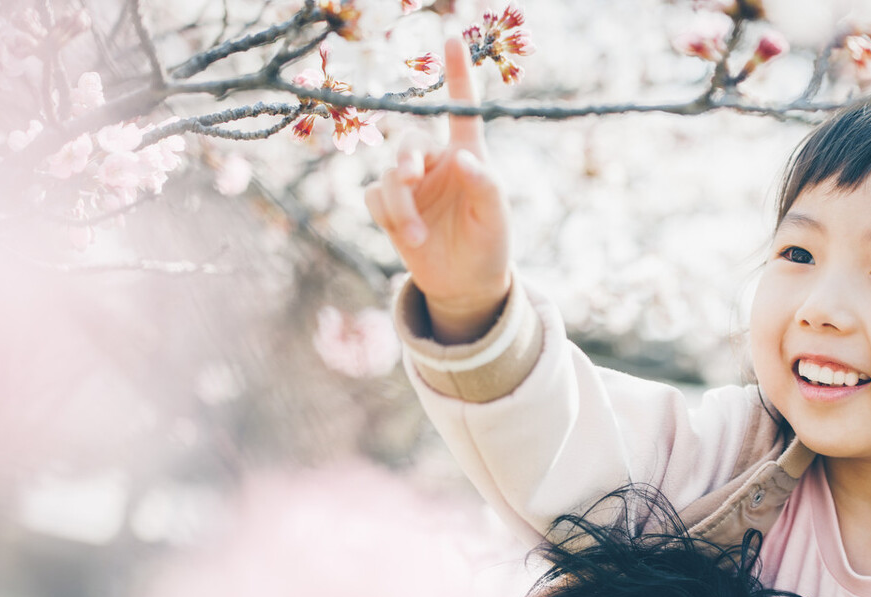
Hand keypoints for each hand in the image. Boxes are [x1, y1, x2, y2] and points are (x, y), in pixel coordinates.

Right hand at [365, 37, 510, 344]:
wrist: (466, 284)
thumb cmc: (489, 244)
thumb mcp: (495, 217)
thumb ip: (483, 185)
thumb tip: (459, 158)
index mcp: (469, 154)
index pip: (461, 109)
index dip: (457, 75)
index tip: (452, 38)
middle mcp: (437, 163)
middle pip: (408, 141)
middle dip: (405, 159)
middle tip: (409, 177)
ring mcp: (411, 185)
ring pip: (387, 176)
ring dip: (399, 204)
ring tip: (416, 236)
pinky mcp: (391, 208)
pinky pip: (375, 197)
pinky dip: (388, 215)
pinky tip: (406, 235)